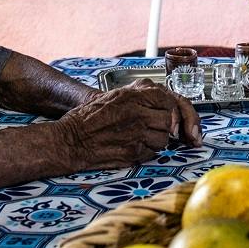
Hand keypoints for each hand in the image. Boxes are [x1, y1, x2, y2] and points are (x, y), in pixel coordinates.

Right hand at [54, 82, 201, 169]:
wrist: (70, 140)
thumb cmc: (90, 118)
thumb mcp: (116, 96)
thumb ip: (142, 97)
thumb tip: (169, 107)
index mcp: (134, 94)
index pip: (171, 100)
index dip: (178, 114)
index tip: (178, 123)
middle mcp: (138, 111)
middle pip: (169, 121)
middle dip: (165, 129)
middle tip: (155, 131)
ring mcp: (136, 132)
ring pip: (164, 140)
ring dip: (156, 142)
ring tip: (136, 138)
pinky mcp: (133, 152)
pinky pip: (152, 154)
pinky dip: (146, 153)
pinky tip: (130, 147)